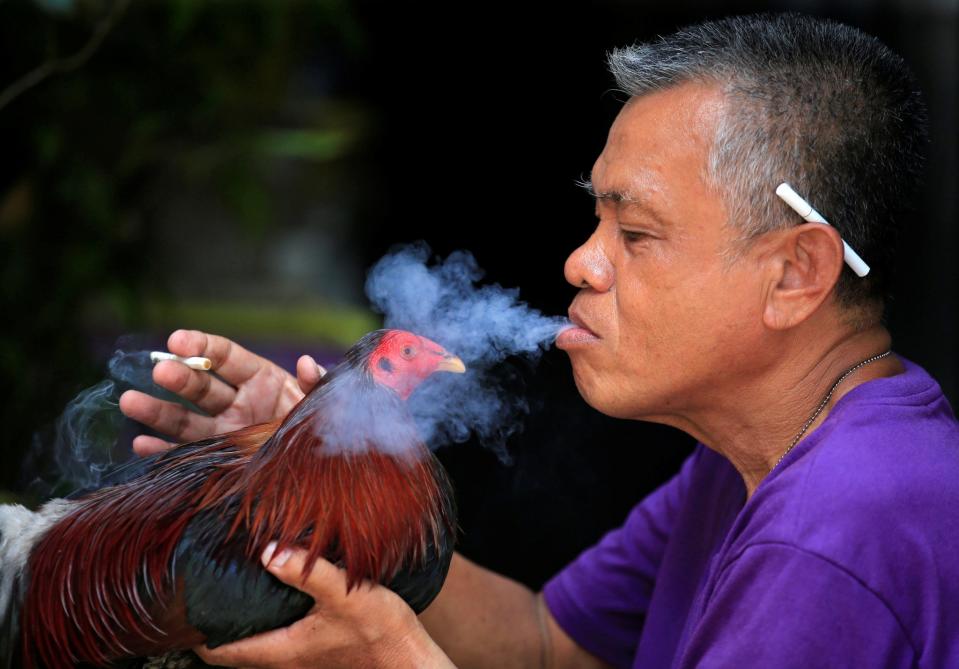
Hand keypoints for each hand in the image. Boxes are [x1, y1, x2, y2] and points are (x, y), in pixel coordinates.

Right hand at [119, 330, 325, 454]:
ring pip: (186, 418)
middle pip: (202, 386)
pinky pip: (187, 454)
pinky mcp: (220, 457)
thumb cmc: (326, 426)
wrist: (328, 467)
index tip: (177, 339)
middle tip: (160, 370)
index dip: (201, 345)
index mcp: (262, 378)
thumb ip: (317, 383)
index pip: (226, 357)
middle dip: (180, 377)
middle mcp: (238, 401)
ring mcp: (226, 430)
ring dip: (157, 410)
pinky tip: (140, 445)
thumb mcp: (325, 403)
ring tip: (129, 401)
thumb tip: (308, 362)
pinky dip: (162, 451)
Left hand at [196, 546, 455, 668]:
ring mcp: (303, 657)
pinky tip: (284, 590)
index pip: (217, 651)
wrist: (413, 663)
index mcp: (280, 650)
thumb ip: (307, 572)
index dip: (194, 630)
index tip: (183, 600)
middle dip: (217, 618)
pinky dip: (272, 615)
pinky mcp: (321, 649)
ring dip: (246, 616)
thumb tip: (267, 549)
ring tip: (239, 581)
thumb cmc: (382, 635)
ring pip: (258, 639)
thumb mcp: (345, 595)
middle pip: (233, 645)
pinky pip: (282, 634)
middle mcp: (285, 659)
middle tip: (207, 584)